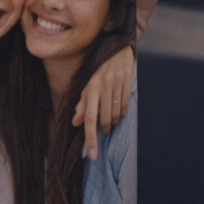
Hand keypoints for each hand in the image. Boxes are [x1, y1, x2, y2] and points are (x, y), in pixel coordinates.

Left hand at [74, 44, 134, 160]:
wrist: (116, 47)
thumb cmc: (98, 69)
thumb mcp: (87, 84)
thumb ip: (81, 103)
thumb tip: (75, 122)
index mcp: (90, 87)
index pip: (89, 118)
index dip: (90, 138)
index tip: (92, 155)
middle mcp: (103, 85)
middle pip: (104, 119)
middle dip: (103, 129)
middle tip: (103, 127)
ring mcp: (116, 83)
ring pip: (115, 115)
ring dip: (112, 121)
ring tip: (109, 117)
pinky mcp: (127, 82)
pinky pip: (125, 106)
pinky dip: (121, 113)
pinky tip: (118, 110)